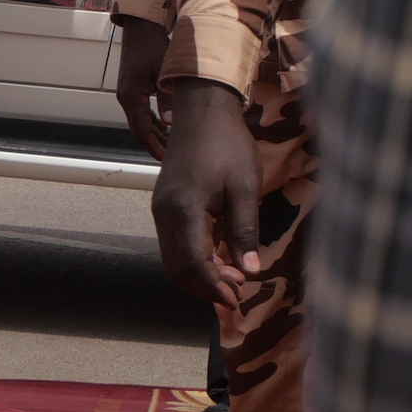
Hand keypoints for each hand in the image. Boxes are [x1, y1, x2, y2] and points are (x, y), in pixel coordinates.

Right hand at [112, 18, 171, 160]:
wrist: (141, 27)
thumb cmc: (153, 46)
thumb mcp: (163, 72)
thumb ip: (167, 99)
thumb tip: (171, 124)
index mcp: (131, 96)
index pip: (140, 130)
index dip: (152, 146)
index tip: (164, 158)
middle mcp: (125, 97)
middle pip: (138, 129)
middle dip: (153, 144)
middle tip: (170, 157)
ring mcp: (127, 93)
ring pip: (139, 121)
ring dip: (153, 133)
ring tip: (169, 146)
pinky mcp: (132, 88)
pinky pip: (141, 111)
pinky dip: (151, 121)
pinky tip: (164, 127)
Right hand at [150, 77, 260, 307]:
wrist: (202, 110)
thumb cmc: (228, 145)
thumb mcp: (244, 188)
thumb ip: (243, 231)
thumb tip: (250, 271)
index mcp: (183, 210)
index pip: (193, 263)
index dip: (215, 288)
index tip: (239, 300)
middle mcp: (164, 214)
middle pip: (177, 267)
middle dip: (205, 287)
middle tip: (238, 293)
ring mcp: (161, 209)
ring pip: (172, 258)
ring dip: (199, 275)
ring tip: (232, 278)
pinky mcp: (165, 204)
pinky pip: (173, 243)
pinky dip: (192, 259)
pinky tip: (217, 258)